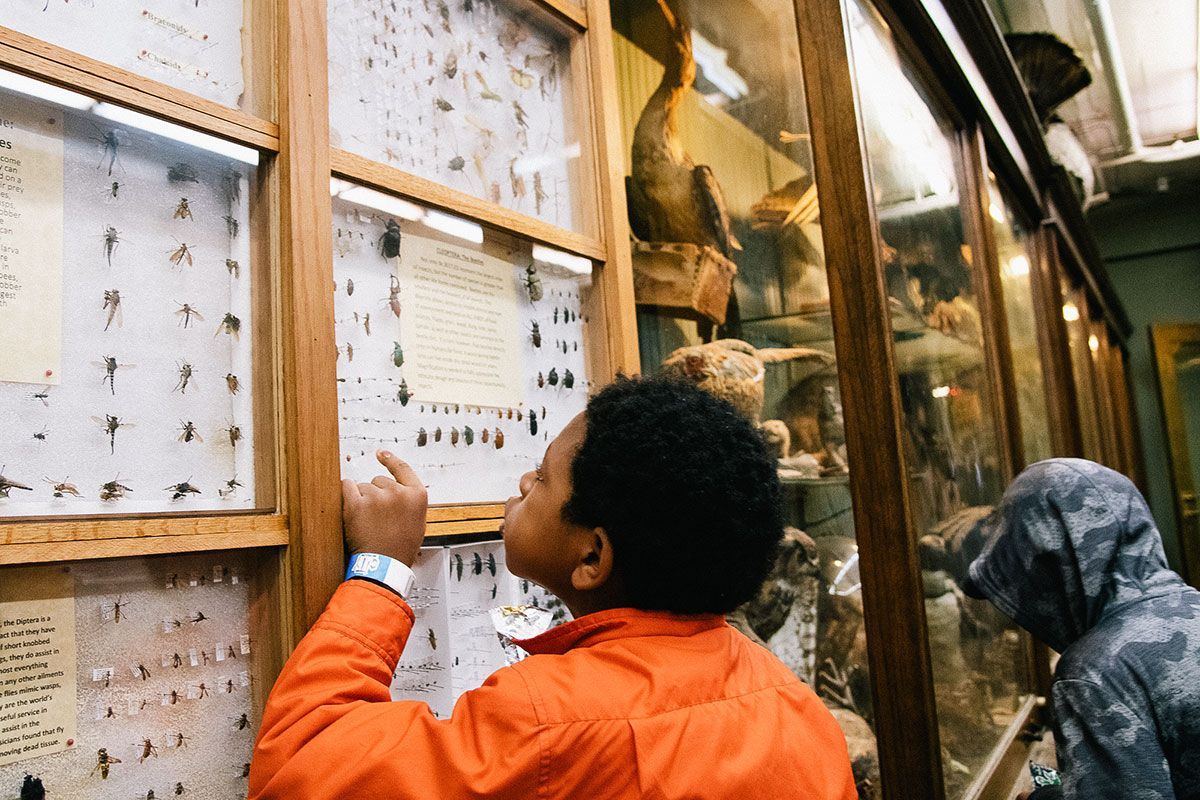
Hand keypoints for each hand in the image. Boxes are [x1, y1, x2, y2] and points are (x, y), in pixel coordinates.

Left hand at [342, 450, 427, 565]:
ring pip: (362, 487)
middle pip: (379, 480)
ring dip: (361, 499)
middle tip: (376, 517)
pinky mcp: (356, 504)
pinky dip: (346, 495)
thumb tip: (395, 488)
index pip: (403, 468)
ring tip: (367, 522)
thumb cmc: (400, 547)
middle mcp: (398, 492)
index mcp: (417, 495)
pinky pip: (346, 487)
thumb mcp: (417, 521)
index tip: (381, 453)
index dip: (390, 459)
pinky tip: (351, 508)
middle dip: (375, 494)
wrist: (384, 565)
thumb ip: (409, 500)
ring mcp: (376, 497)